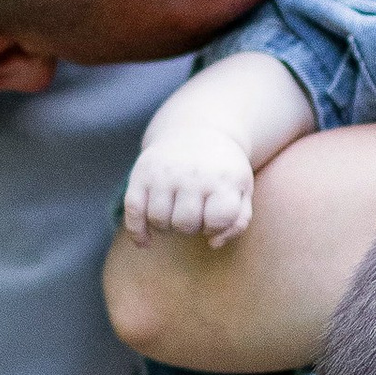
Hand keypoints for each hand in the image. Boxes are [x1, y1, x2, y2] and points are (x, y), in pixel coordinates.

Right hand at [123, 133, 256, 247]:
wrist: (198, 131)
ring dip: (167, 227)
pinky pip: (133, 211)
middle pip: (185, 224)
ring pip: (158, 220)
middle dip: (190, 227)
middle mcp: (192, 174)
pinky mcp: (141, 173)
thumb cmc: (223, 171)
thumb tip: (213, 243)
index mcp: (222, 178)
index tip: (215, 216)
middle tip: (194, 214)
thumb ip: (238, 222)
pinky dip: (137, 232)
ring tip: (175, 214)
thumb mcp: (241, 190)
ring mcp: (164, 173)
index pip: (217, 220)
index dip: (215, 226)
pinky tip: (145, 242)